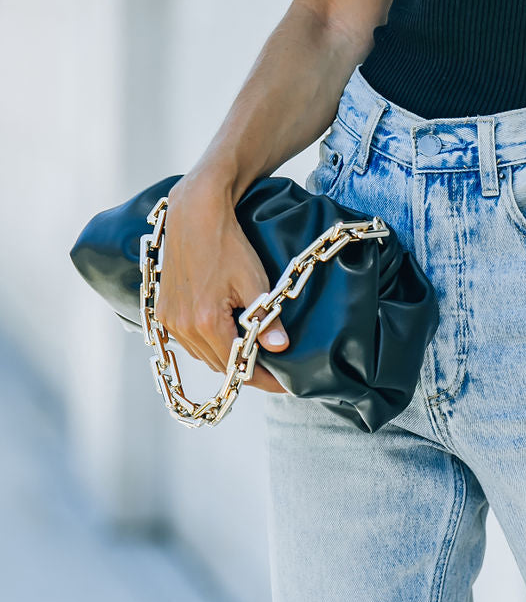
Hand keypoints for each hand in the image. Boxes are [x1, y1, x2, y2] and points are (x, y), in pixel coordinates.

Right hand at [153, 172, 289, 393]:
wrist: (194, 216)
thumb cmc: (227, 245)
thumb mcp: (254, 281)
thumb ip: (266, 318)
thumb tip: (281, 348)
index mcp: (205, 322)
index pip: (238, 365)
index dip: (264, 379)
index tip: (284, 384)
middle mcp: (182, 326)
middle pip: (220, 366)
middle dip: (247, 370)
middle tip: (274, 371)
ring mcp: (169, 320)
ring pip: (204, 355)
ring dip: (227, 359)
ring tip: (253, 355)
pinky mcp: (164, 310)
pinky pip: (189, 342)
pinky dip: (209, 345)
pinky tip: (226, 338)